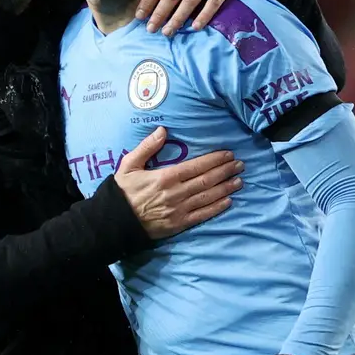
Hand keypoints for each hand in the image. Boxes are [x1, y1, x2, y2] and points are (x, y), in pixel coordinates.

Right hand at [115, 127, 243, 239]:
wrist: (114, 221)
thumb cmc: (122, 190)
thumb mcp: (129, 164)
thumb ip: (147, 147)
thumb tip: (163, 130)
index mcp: (165, 177)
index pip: (196, 166)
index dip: (215, 160)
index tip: (228, 154)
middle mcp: (176, 193)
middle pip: (207, 180)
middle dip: (225, 171)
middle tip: (240, 165)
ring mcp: (179, 210)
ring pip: (208, 197)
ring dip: (226, 188)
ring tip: (239, 181)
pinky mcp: (179, 224)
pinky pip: (202, 215)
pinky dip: (216, 208)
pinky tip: (228, 201)